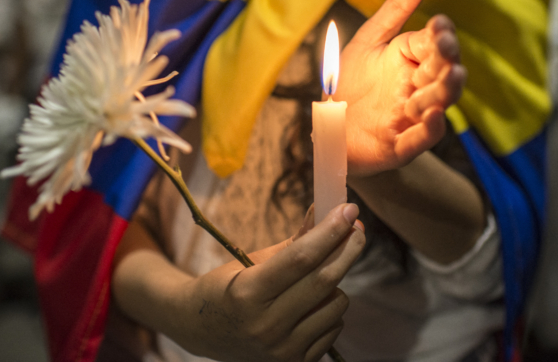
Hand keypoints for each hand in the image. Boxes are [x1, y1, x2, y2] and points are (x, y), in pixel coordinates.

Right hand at [182, 203, 365, 361]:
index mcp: (248, 294)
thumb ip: (295, 241)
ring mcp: (282, 350)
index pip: (301, 258)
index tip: (348, 209)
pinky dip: (330, 308)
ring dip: (336, 282)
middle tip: (356, 227)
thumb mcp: (253, 261)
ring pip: (336, 304)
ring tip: (317, 276)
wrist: (201, 332)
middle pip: (324, 280)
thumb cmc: (227, 287)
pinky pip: (333, 327)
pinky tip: (311, 303)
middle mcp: (266, 326)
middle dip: (347, 248)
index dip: (329, 231)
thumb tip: (327, 211)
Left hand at [337, 0, 465, 176]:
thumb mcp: (371, 40)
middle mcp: (418, 87)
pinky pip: (420, 139)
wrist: (332, 129)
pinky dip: (429, 129)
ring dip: (444, 91)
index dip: (440, 35)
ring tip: (449, 76)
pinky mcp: (401, 145)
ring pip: (438, 104)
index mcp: (412, 60)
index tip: (440, 25)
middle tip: (444, 47)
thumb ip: (398, 6)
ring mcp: (412, 117)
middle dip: (447, 60)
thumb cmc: (352, 82)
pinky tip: (431, 116)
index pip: (434, 44)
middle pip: (443, 73)